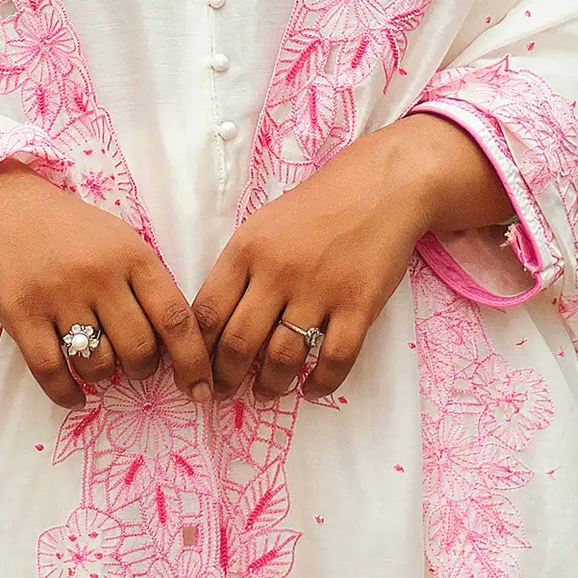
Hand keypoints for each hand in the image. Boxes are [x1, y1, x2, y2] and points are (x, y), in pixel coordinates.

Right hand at [0, 161, 214, 410]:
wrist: (4, 207)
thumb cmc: (71, 229)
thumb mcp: (119, 240)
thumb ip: (146, 284)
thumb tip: (178, 346)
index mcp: (132, 254)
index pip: (175, 317)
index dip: (193, 360)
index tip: (200, 389)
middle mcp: (99, 274)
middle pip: (140, 348)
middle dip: (142, 369)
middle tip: (134, 365)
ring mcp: (59, 295)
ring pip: (98, 364)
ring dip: (104, 375)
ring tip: (98, 362)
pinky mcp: (22, 314)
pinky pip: (52, 372)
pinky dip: (68, 393)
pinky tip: (74, 393)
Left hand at [193, 114, 509, 402]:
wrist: (380, 186)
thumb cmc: (317, 205)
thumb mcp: (264, 224)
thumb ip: (241, 267)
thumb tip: (214, 321)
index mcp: (247, 248)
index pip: (207, 312)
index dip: (196, 350)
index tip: (196, 368)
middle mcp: (277, 271)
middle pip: (238, 343)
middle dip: (226, 378)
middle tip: (225, 391)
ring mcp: (319, 290)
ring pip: (282, 359)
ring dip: (270, 385)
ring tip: (267, 391)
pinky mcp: (358, 306)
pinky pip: (333, 360)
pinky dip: (320, 384)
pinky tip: (312, 388)